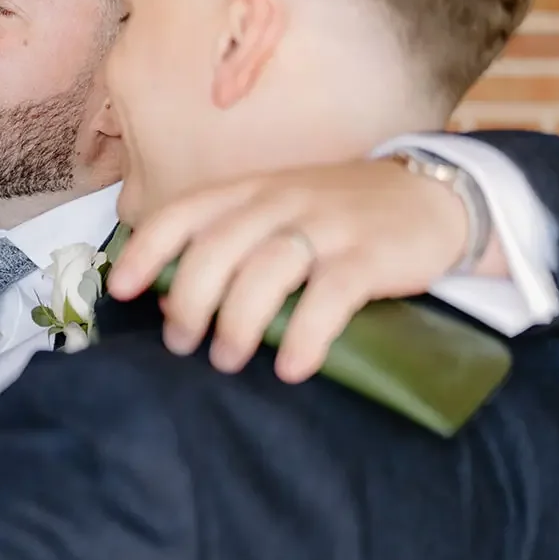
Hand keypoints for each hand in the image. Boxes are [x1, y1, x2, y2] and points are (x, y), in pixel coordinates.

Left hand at [107, 159, 480, 382]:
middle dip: (189, 302)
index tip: (122, 290)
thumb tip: (171, 301)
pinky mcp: (372, 256)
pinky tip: (290, 368)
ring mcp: (327, 225)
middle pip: (216, 250)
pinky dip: (304, 337)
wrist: (436, 198)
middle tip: (183, 344)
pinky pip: (329, 297)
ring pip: (264, 272)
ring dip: (237, 324)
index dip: (146, 250)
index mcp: (250, 191)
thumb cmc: (339, 217)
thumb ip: (228, 249)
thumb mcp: (277, 216)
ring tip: (227, 362)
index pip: (183, 213)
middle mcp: (282, 201)